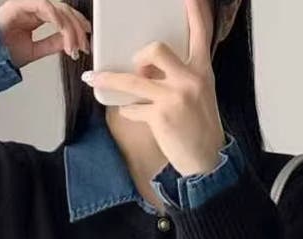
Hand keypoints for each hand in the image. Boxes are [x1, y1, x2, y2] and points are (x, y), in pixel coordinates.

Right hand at [0, 0, 91, 68]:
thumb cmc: (3, 52)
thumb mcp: (35, 50)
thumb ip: (52, 44)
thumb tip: (69, 42)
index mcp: (37, 16)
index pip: (63, 17)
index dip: (77, 28)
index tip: (86, 42)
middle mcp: (34, 8)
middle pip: (64, 11)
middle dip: (77, 29)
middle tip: (83, 46)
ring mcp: (28, 4)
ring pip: (57, 9)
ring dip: (69, 27)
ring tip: (73, 45)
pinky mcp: (21, 3)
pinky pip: (44, 6)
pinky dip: (55, 18)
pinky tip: (61, 31)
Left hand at [80, 0, 225, 177]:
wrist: (206, 160)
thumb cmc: (200, 126)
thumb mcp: (201, 93)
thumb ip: (183, 74)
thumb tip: (151, 66)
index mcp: (203, 70)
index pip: (201, 32)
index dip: (194, 10)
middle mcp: (190, 79)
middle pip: (157, 49)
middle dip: (141, 55)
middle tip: (136, 66)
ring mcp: (174, 97)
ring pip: (134, 79)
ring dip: (111, 78)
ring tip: (96, 78)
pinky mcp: (160, 116)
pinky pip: (133, 107)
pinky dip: (128, 110)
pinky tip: (132, 113)